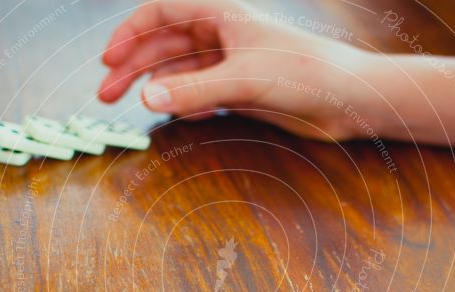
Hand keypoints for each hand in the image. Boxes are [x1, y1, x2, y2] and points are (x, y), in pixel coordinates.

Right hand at [98, 0, 376, 139]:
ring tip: (133, 106)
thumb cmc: (305, 72)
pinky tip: (181, 114)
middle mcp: (223, 36)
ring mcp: (232, 63)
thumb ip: (195, 90)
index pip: (161, 13)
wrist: (348, 100)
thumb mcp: (244, 80)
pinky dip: (186, 102)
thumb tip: (147, 99)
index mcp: (221, 15)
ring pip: (181, 71)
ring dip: (156, 87)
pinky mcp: (243, 90)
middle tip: (106, 95)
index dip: (130, 34)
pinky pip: (201, 93)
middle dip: (133, 67)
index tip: (108, 60)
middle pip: (164, 45)